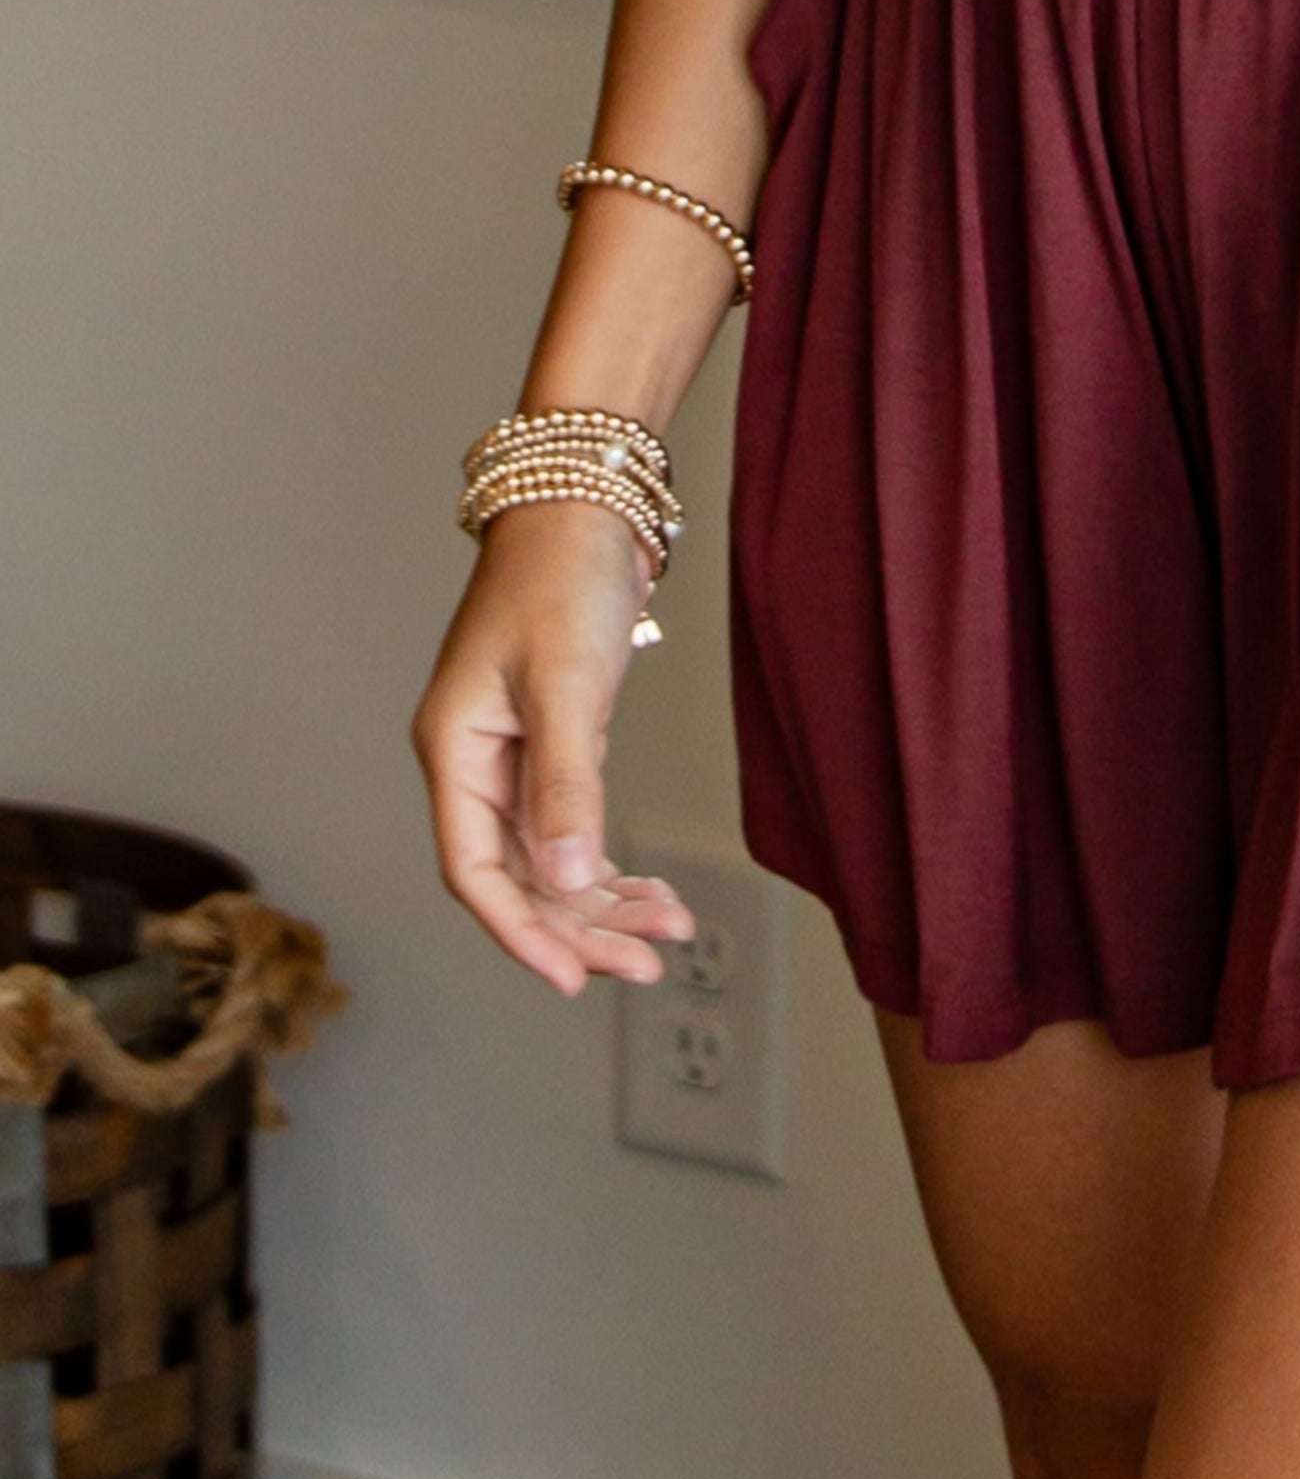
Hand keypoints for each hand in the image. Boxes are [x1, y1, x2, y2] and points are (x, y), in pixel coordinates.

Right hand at [412, 501, 696, 994]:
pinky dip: (613, 858)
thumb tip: (570, 877)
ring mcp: (516, 753)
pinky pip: (576, 824)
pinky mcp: (556, 739)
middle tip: (645, 964)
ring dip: (605, 900)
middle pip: (520, 875)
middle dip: (581, 925)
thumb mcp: (567, 684)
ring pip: (553, 857)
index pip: (476, 870)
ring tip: (665, 933)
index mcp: (455, 750)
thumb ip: (568, 785)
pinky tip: (653, 890)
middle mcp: (477, 761)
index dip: (520, 931)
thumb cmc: (560, 576)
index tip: (572, 977)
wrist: (585, 501)